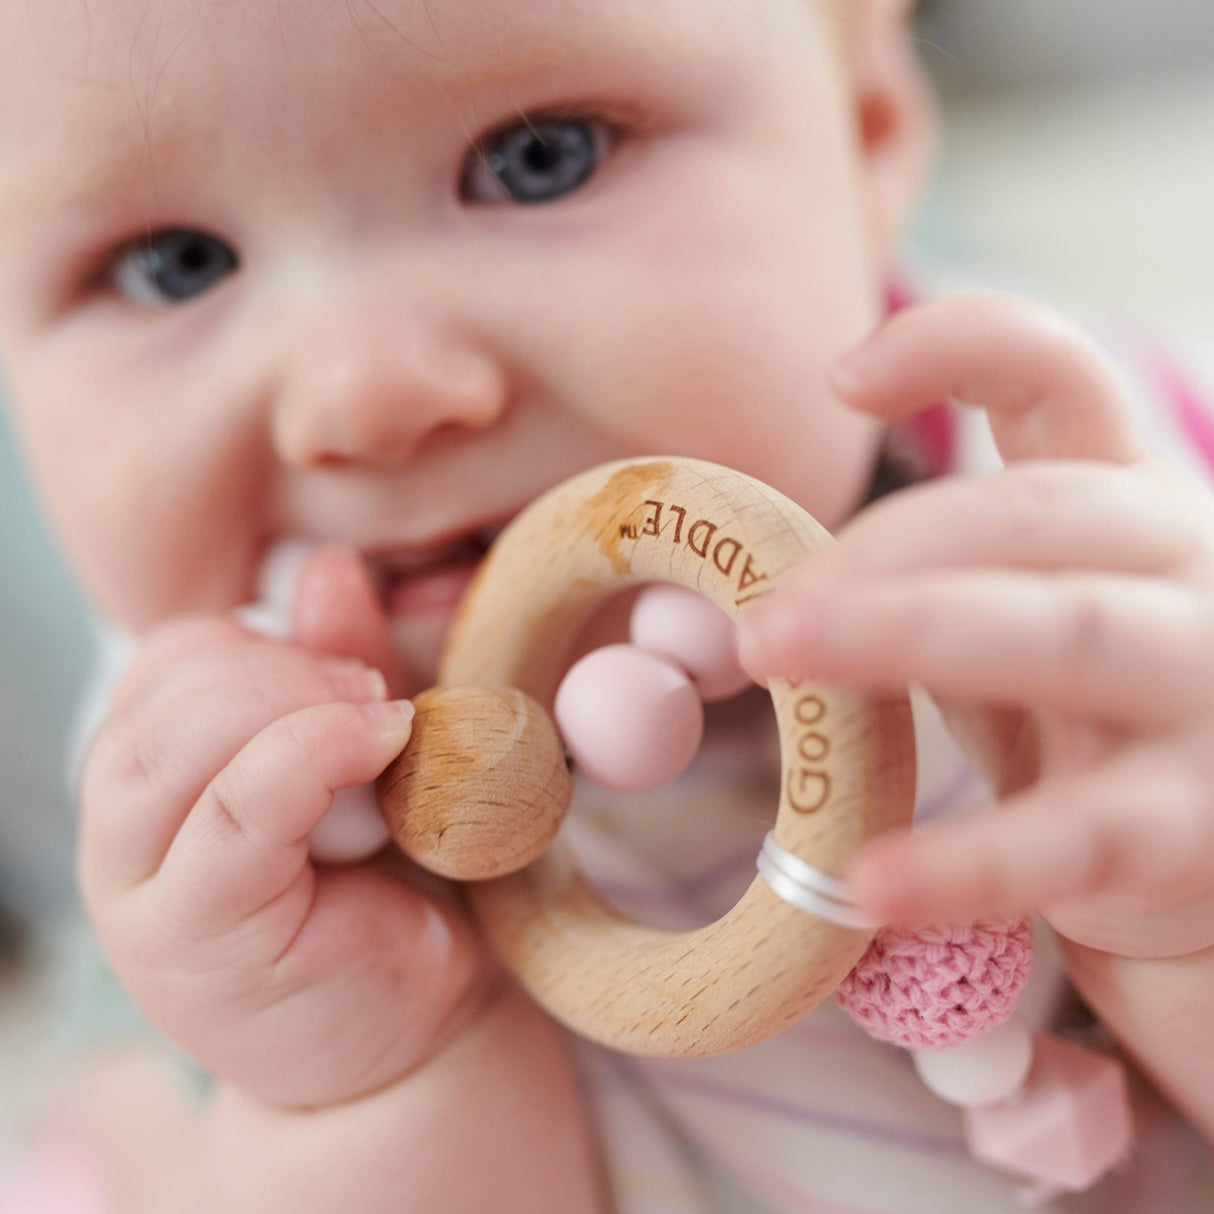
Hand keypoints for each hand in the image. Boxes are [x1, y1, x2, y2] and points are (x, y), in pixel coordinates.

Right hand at [77, 553, 490, 1108]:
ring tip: (382, 725)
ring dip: (291, 707)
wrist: (412, 1021)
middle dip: (280, 671)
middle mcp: (124, 830)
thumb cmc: (386, 884)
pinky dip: (312, 754)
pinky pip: (234, 811)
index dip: (263, 643)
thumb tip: (329, 568)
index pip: (170, 660)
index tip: (355, 670)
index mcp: (156, 774)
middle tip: (374, 693)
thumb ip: (337, 668)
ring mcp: (141, 889)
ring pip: (174, 745)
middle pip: (162, 696)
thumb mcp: (365, 757)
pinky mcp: (189, 939)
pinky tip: (381, 745)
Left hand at [739, 292, 1213, 961]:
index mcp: (1126, 502)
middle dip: (881, 546)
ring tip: (774, 654)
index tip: (841, 377)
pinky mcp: (1197, 821)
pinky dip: (969, 860)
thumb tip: (765, 587)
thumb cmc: (1083, 717)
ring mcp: (1208, 690)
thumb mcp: (1019, 615)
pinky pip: (1079, 834)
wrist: (1201, 855)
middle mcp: (1188, 568)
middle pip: (1030, 513)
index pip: (1061, 379)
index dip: (962, 347)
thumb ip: (931, 578)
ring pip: (1061, 634)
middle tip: (759, 607)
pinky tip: (870, 881)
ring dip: (903, 634)